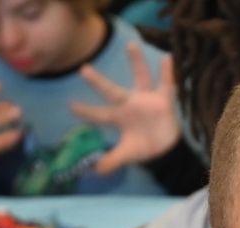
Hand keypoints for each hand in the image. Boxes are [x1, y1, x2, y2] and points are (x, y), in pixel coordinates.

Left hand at [70, 45, 179, 174]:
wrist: (167, 147)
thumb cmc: (144, 146)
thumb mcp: (127, 154)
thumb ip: (111, 161)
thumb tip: (93, 170)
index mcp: (119, 117)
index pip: (99, 114)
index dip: (86, 111)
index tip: (70, 106)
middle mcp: (130, 104)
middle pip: (112, 91)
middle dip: (98, 83)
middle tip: (83, 69)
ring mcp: (147, 99)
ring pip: (140, 78)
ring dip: (136, 62)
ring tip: (130, 44)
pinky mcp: (164, 100)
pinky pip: (167, 84)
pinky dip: (169, 73)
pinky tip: (168, 59)